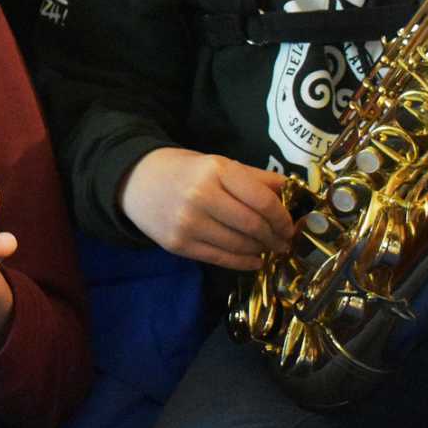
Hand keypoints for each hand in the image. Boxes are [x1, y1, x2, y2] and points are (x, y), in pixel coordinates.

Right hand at [119, 147, 294, 271]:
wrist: (135, 181)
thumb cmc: (185, 171)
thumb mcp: (219, 164)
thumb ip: (256, 178)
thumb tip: (292, 192)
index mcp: (216, 170)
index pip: (262, 200)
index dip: (283, 217)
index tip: (290, 225)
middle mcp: (202, 196)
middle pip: (253, 225)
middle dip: (275, 237)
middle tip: (283, 242)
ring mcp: (188, 223)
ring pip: (239, 245)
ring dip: (260, 250)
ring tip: (267, 248)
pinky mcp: (179, 245)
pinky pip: (221, 259)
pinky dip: (244, 262)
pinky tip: (253, 260)